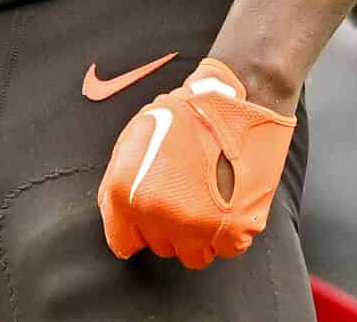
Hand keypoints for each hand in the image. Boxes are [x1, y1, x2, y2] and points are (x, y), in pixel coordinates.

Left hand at [99, 58, 296, 268]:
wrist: (238, 101)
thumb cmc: (187, 113)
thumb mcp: (137, 135)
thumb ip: (121, 178)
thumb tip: (118, 215)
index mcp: (126, 191)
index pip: (123, 242)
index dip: (137, 230)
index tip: (149, 224)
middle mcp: (157, 213)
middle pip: (160, 246)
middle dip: (170, 227)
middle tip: (187, 195)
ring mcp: (196, 225)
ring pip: (193, 255)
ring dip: (199, 236)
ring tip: (209, 202)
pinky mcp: (234, 231)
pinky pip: (226, 250)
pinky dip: (230, 233)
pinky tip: (230, 204)